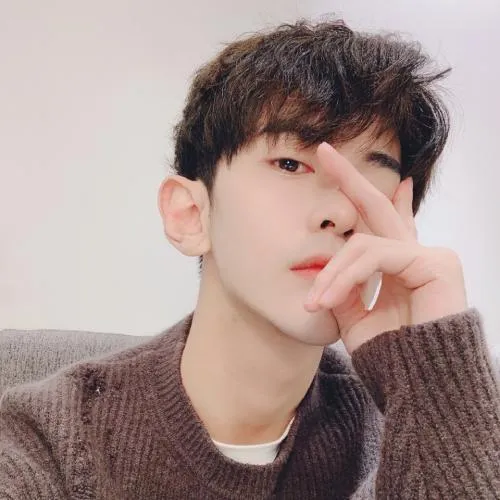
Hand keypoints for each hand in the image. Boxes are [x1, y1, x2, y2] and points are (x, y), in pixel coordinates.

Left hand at [304, 143, 467, 355]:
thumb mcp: (354, 316)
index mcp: (397, 265)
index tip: (345, 172)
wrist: (418, 387)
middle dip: (350, 178)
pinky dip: (347, 275)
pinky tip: (329, 296)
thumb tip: (326, 268)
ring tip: (314, 301)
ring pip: (364, 243)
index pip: (379, 222)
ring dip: (332, 272)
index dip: (364, 195)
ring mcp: (429, 255)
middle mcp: (414, 253)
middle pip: (377, 206)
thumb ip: (343, 288)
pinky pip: (375, 256)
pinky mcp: (435, 262)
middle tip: (325, 151)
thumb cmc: (390, 355)